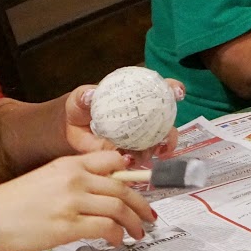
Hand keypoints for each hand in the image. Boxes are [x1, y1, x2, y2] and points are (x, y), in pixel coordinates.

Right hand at [0, 150, 156, 250]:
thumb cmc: (14, 202)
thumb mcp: (47, 178)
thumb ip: (74, 180)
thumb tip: (101, 191)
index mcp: (69, 164)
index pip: (113, 160)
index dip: (132, 175)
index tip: (141, 187)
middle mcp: (75, 179)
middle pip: (123, 188)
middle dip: (141, 205)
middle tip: (148, 216)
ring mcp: (72, 202)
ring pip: (119, 208)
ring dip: (134, 223)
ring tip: (137, 233)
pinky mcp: (68, 226)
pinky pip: (106, 228)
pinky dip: (117, 235)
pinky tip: (116, 241)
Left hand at [68, 79, 186, 160]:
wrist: (73, 129)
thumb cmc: (82, 107)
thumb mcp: (81, 98)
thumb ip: (84, 96)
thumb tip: (89, 95)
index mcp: (139, 97)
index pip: (163, 91)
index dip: (174, 90)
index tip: (177, 92)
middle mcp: (146, 118)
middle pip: (168, 124)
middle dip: (171, 134)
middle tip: (165, 139)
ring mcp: (141, 137)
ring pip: (157, 145)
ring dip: (153, 151)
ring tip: (142, 155)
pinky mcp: (131, 153)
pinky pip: (139, 158)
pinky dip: (137, 160)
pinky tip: (128, 160)